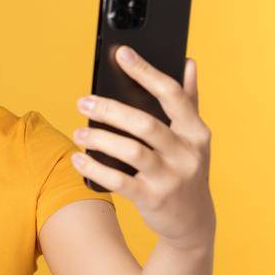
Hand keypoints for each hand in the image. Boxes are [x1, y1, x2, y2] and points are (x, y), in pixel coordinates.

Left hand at [71, 45, 214, 248]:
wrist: (193, 221)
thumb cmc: (185, 169)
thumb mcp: (194, 138)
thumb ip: (189, 101)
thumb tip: (189, 61)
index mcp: (196, 131)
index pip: (171, 94)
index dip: (146, 72)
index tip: (121, 53)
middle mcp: (187, 153)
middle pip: (145, 124)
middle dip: (110, 110)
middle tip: (82, 102)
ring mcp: (171, 178)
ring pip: (131, 151)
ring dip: (99, 139)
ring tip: (79, 133)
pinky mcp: (153, 199)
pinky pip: (118, 181)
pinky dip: (94, 168)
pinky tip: (78, 158)